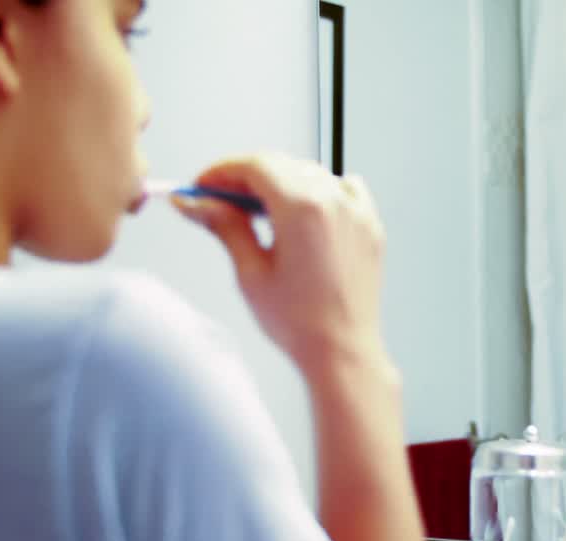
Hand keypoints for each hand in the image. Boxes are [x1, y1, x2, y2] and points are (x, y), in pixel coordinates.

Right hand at [173, 152, 388, 373]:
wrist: (342, 351)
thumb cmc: (301, 323)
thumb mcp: (251, 272)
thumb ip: (224, 226)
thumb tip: (196, 202)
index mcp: (303, 208)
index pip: (254, 165)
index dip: (222, 171)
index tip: (204, 185)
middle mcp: (334, 201)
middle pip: (282, 165)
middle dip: (247, 176)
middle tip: (220, 200)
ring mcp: (357, 212)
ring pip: (312, 174)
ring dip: (282, 182)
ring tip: (259, 211)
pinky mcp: (370, 226)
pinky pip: (345, 189)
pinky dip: (322, 190)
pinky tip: (305, 210)